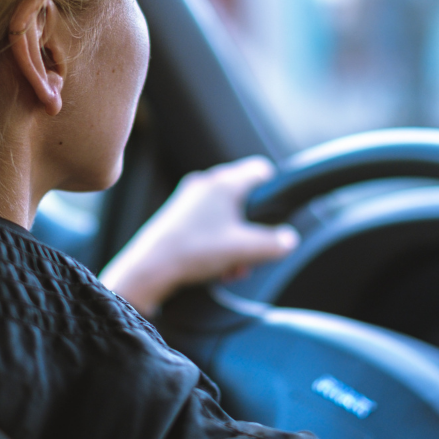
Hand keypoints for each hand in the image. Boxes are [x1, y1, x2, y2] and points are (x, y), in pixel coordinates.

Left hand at [99, 156, 299, 316]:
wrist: (150, 268)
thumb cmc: (194, 251)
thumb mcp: (244, 250)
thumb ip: (274, 243)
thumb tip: (288, 240)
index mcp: (224, 183)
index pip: (260, 170)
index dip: (273, 190)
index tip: (277, 213)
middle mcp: (206, 184)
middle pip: (244, 198)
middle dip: (252, 229)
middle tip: (252, 253)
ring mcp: (189, 199)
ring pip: (226, 215)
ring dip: (236, 241)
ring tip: (233, 267)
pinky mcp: (177, 216)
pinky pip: (208, 224)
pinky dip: (218, 243)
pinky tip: (217, 268)